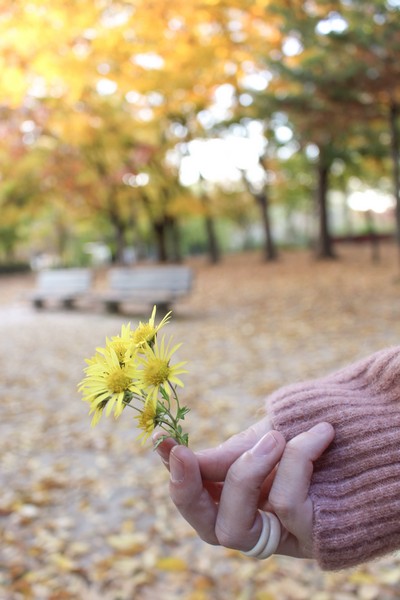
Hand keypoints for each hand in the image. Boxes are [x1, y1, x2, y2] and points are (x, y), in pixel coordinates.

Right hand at [154, 417, 333, 558]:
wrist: (382, 427)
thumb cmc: (320, 428)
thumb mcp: (270, 436)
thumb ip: (230, 453)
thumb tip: (176, 454)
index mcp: (248, 495)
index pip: (200, 502)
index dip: (176, 479)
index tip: (161, 441)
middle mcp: (264, 523)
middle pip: (210, 531)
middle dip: (190, 492)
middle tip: (185, 454)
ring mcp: (288, 536)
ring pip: (238, 528)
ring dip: (250, 472)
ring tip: (278, 436)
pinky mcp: (316, 539)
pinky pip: (287, 507)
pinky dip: (298, 463)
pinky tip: (321, 435)